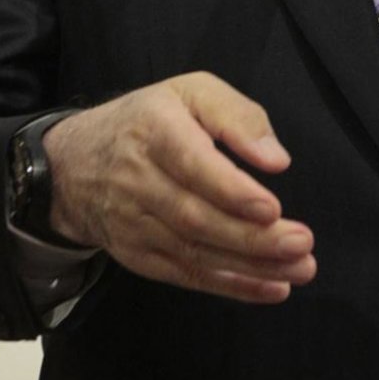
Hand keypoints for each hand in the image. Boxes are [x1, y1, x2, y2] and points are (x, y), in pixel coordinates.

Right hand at [44, 72, 315, 303]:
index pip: (191, 164)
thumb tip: (275, 159)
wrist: (76, 164)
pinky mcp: (137, 255)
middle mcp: (137, 180)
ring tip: (300, 268)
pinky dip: (231, 286)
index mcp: (154, 130)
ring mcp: (133, 224)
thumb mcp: (191, 92)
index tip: (272, 207)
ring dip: (251, 266)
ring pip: (194, 252)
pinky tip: (272, 287)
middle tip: (302, 244)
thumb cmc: (150, 119)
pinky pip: (187, 275)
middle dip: (252, 237)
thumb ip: (236, 115)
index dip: (230, 191)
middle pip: (195, 217)